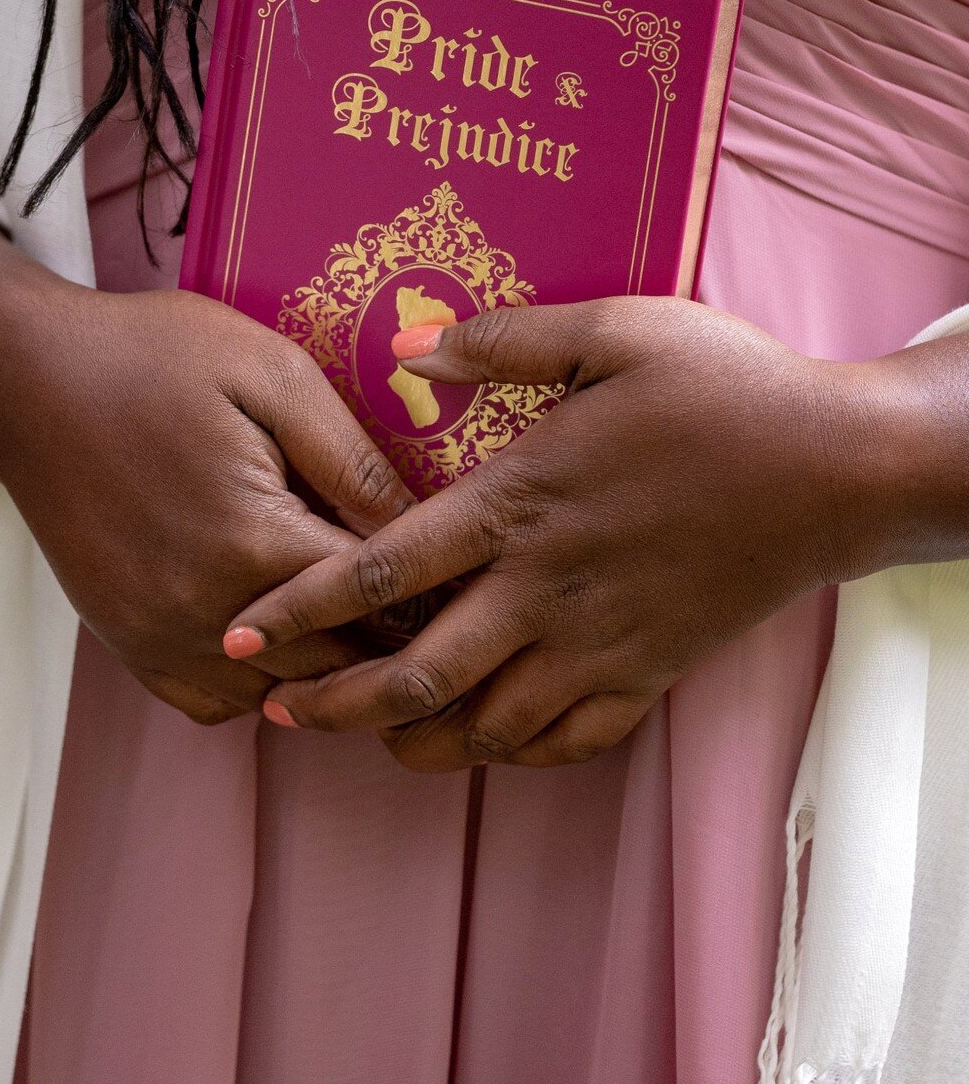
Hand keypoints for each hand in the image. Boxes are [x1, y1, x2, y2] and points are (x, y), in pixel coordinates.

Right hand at [0, 176, 411, 729]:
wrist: (22, 379)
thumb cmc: (153, 357)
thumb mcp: (271, 374)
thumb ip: (353, 458)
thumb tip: (428, 528)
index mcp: (256, 541)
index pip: (384, 604)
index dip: (441, 591)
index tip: (479, 580)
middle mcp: (208, 613)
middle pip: (342, 666)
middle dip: (398, 641)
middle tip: (447, 616)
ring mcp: (160, 639)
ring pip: (284, 698)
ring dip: (332, 669)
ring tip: (372, 626)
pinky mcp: (127, 644)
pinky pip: (218, 702)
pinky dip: (261, 682)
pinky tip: (282, 631)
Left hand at [224, 297, 922, 768]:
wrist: (841, 467)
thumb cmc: (726, 390)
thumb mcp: (615, 330)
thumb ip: (504, 341)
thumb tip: (409, 348)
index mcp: (520, 502)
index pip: (385, 568)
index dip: (303, 605)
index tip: (242, 635)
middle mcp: (546, 588)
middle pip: (417, 674)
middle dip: (336, 704)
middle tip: (278, 715)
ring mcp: (600, 641)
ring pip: (486, 726)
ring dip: (416, 740)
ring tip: (369, 734)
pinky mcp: (650, 672)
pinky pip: (569, 740)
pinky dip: (516, 752)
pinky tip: (486, 740)